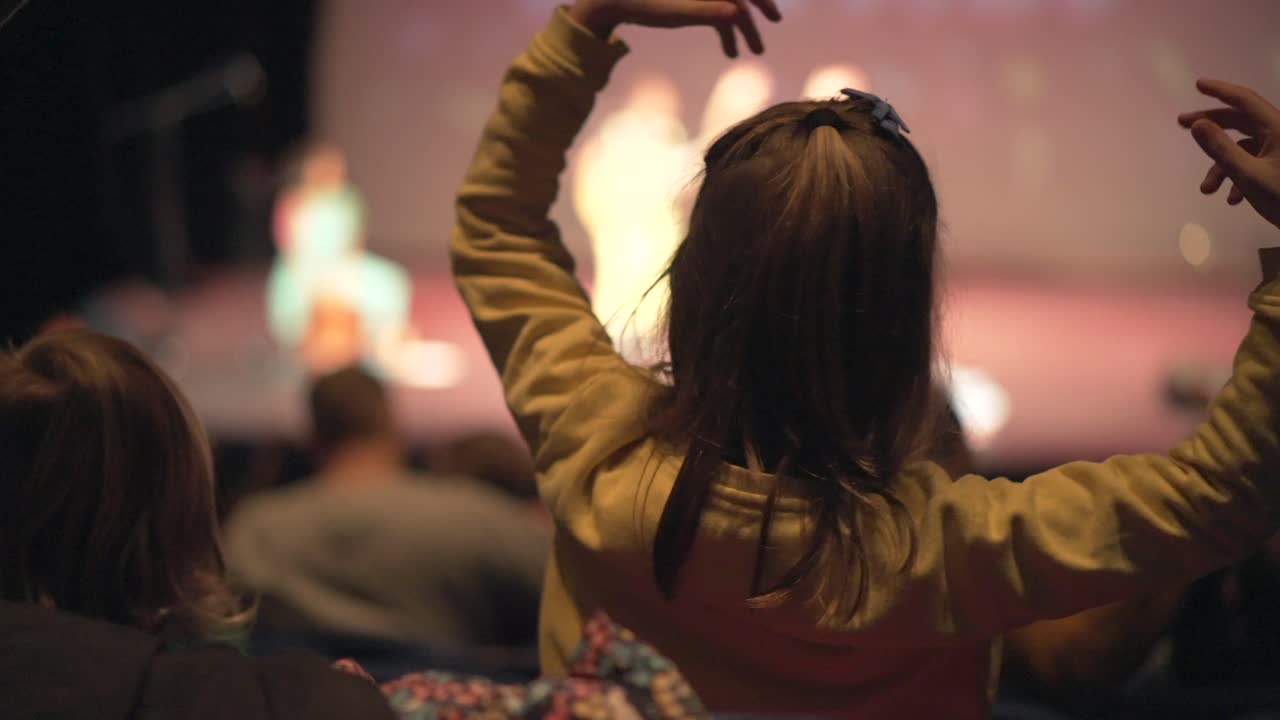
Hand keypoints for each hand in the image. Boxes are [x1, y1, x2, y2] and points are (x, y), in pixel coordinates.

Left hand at [568, 0, 781, 57]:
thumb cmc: (646, 3)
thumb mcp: (678, 12)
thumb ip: (709, 11)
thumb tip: (740, 13)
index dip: (762, 1)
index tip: (773, 21)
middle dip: (753, 19)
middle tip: (761, 46)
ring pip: (729, 6)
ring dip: (739, 29)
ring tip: (747, 53)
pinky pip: (716, 11)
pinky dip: (724, 29)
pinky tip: (729, 50)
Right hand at [1178, 78, 1279, 229]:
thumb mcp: (1249, 176)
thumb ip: (1221, 149)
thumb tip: (1197, 124)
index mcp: (1278, 127)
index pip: (1245, 100)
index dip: (1220, 90)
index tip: (1198, 85)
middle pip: (1241, 121)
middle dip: (1212, 126)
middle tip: (1182, 124)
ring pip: (1244, 147)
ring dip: (1222, 166)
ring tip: (1207, 190)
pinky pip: (1254, 162)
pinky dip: (1239, 177)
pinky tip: (1233, 200)